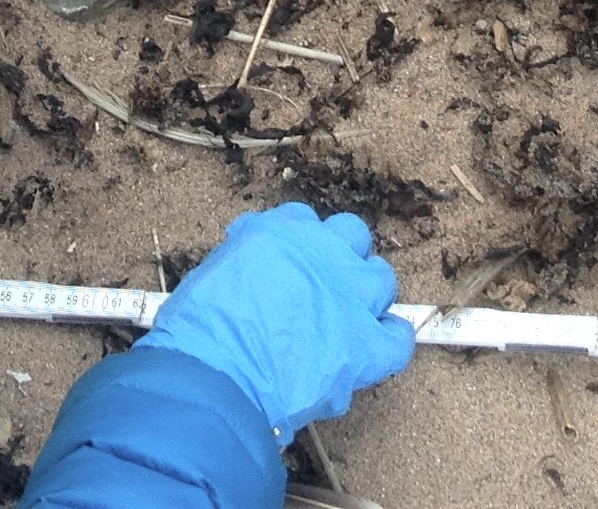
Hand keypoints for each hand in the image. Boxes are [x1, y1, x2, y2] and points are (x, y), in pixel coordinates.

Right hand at [136, 203, 416, 439]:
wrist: (216, 376)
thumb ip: (244, 262)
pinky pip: (397, 339)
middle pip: (352, 237)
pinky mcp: (365, 345)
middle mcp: (323, 254)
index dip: (299, 244)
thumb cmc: (200, 330)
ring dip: (368, 294)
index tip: (291, 262)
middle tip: (324, 286)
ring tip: (352, 316)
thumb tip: (253, 273)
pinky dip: (392, 341)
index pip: (303, 219)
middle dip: (340, 257)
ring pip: (381, 280)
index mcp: (281, 233)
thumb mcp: (214, 272)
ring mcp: (350, 298)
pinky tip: (381, 346)